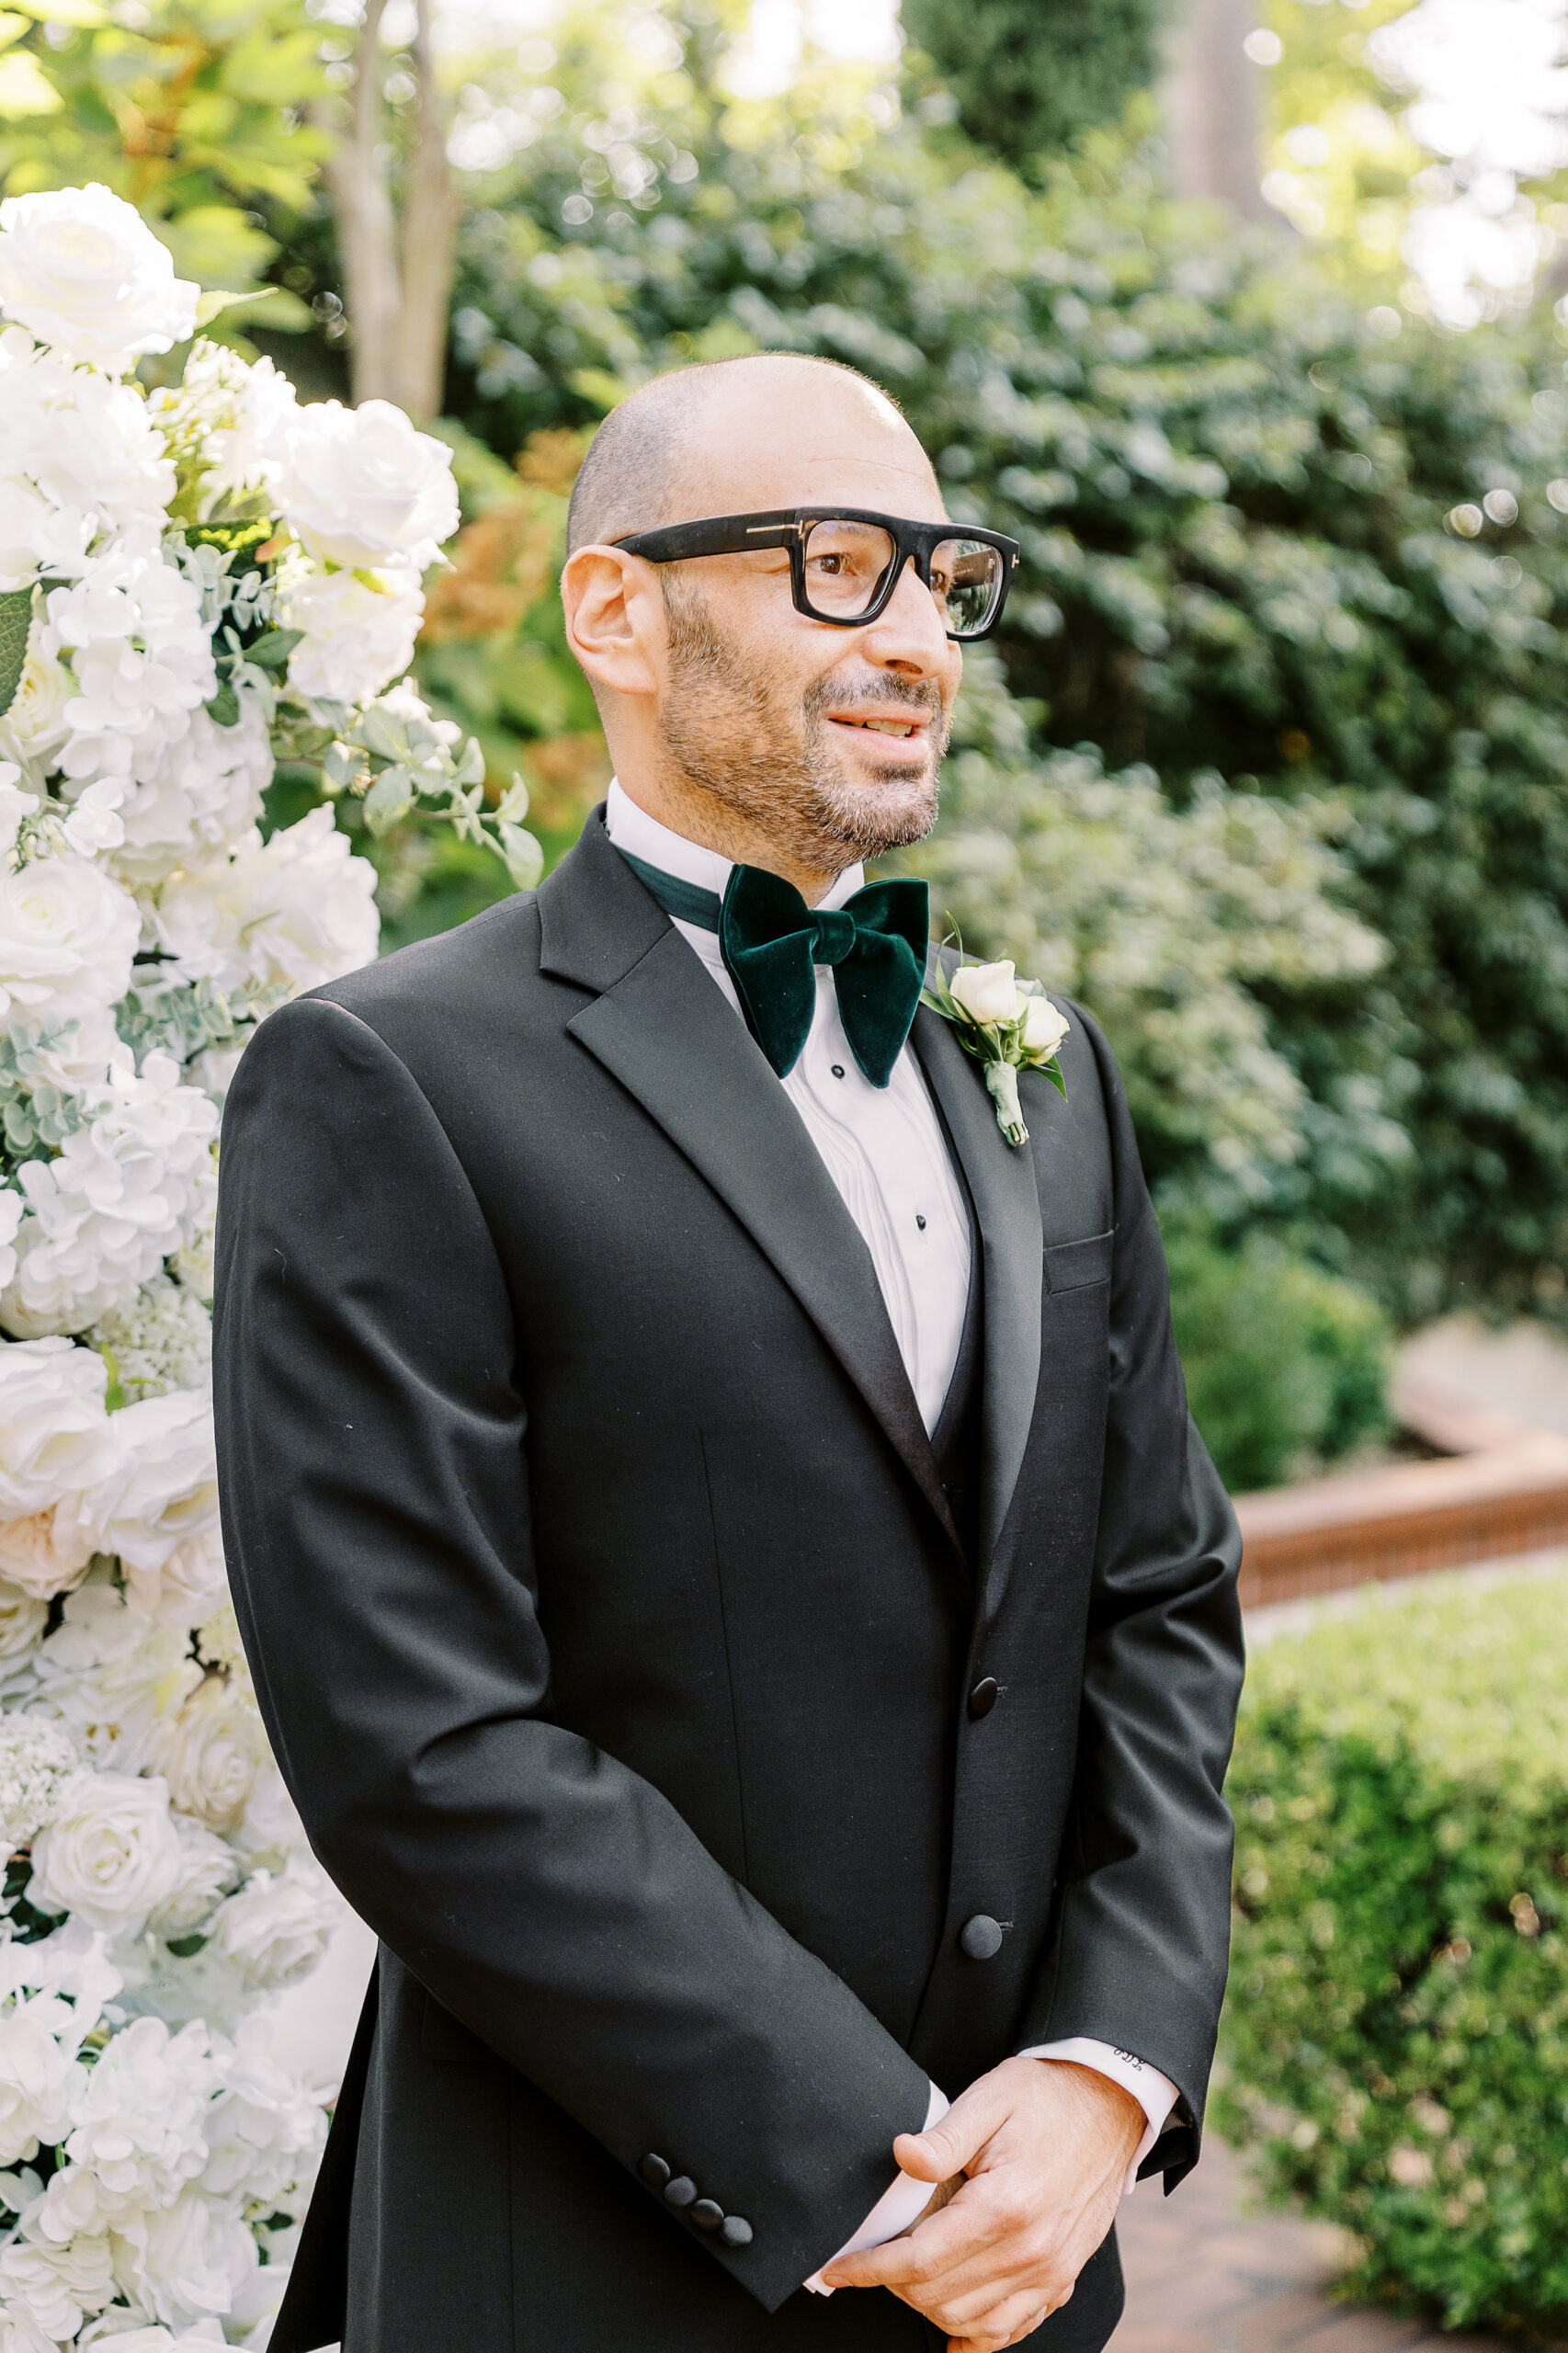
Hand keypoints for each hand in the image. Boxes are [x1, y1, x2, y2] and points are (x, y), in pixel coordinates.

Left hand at [818, 2057, 1143, 2351]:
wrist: (1111, 2105)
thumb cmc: (1047, 2097)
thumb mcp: (989, 2099)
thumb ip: (942, 2136)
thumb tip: (900, 2155)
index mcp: (1004, 2207)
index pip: (919, 2260)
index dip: (870, 2268)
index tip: (838, 2269)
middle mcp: (1030, 2251)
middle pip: (939, 2296)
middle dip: (892, 2285)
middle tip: (869, 2259)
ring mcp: (1051, 2271)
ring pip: (972, 2321)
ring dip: (929, 2308)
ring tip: (902, 2279)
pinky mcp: (1063, 2277)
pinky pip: (1014, 2328)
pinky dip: (979, 2336)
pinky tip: (955, 2329)